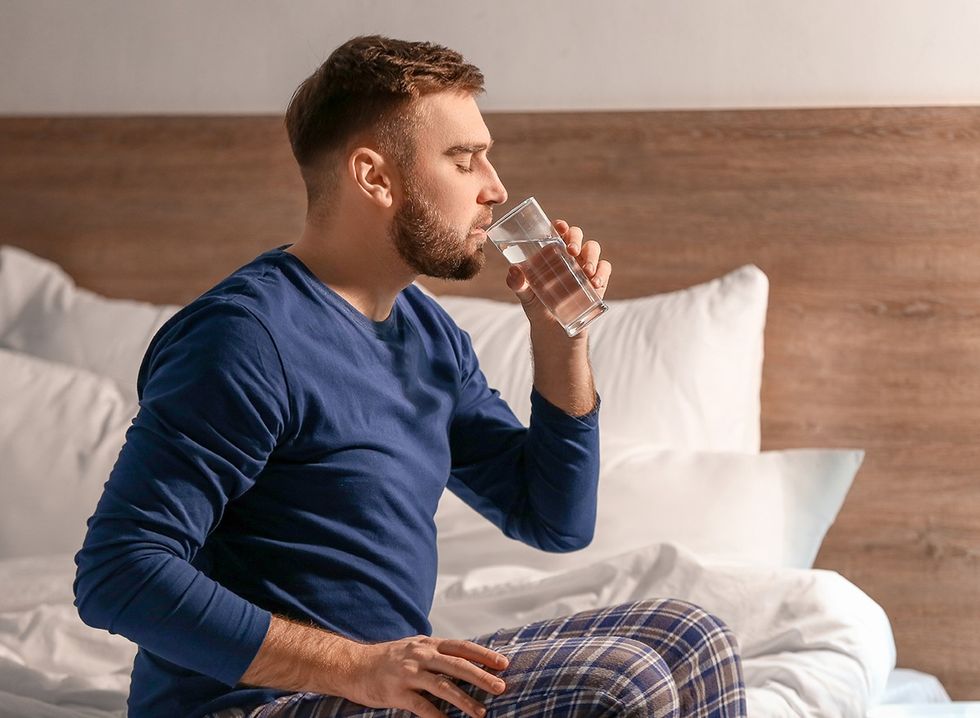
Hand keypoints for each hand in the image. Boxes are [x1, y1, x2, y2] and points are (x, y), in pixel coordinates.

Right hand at [344, 635, 509, 717]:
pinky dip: (438, 717)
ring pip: (443, 686)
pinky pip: (422, 707)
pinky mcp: (397, 692)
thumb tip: (465, 660)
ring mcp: (408, 673)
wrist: (352, 665)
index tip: (503, 663)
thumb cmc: (387, 659)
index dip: (483, 654)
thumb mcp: (414, 647)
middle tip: (500, 687)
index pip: (461, 647)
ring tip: (481, 713)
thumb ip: (437, 652)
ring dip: (464, 700)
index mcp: (428, 643)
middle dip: (481, 677)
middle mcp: (420, 655)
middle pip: (457, 665)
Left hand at [505, 218, 612, 335]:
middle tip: (571, 251)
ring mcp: (584, 266)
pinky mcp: (597, 280)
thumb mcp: (525, 295)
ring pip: (593, 248)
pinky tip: (595, 283)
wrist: (552, 330)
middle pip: (577, 235)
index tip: (559, 227)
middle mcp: (569, 255)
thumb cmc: (537, 305)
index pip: (557, 232)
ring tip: (586, 271)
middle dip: (576, 238)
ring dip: (591, 256)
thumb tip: (514, 271)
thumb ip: (517, 284)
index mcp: (551, 252)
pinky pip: (604, 269)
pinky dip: (602, 273)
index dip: (560, 226)